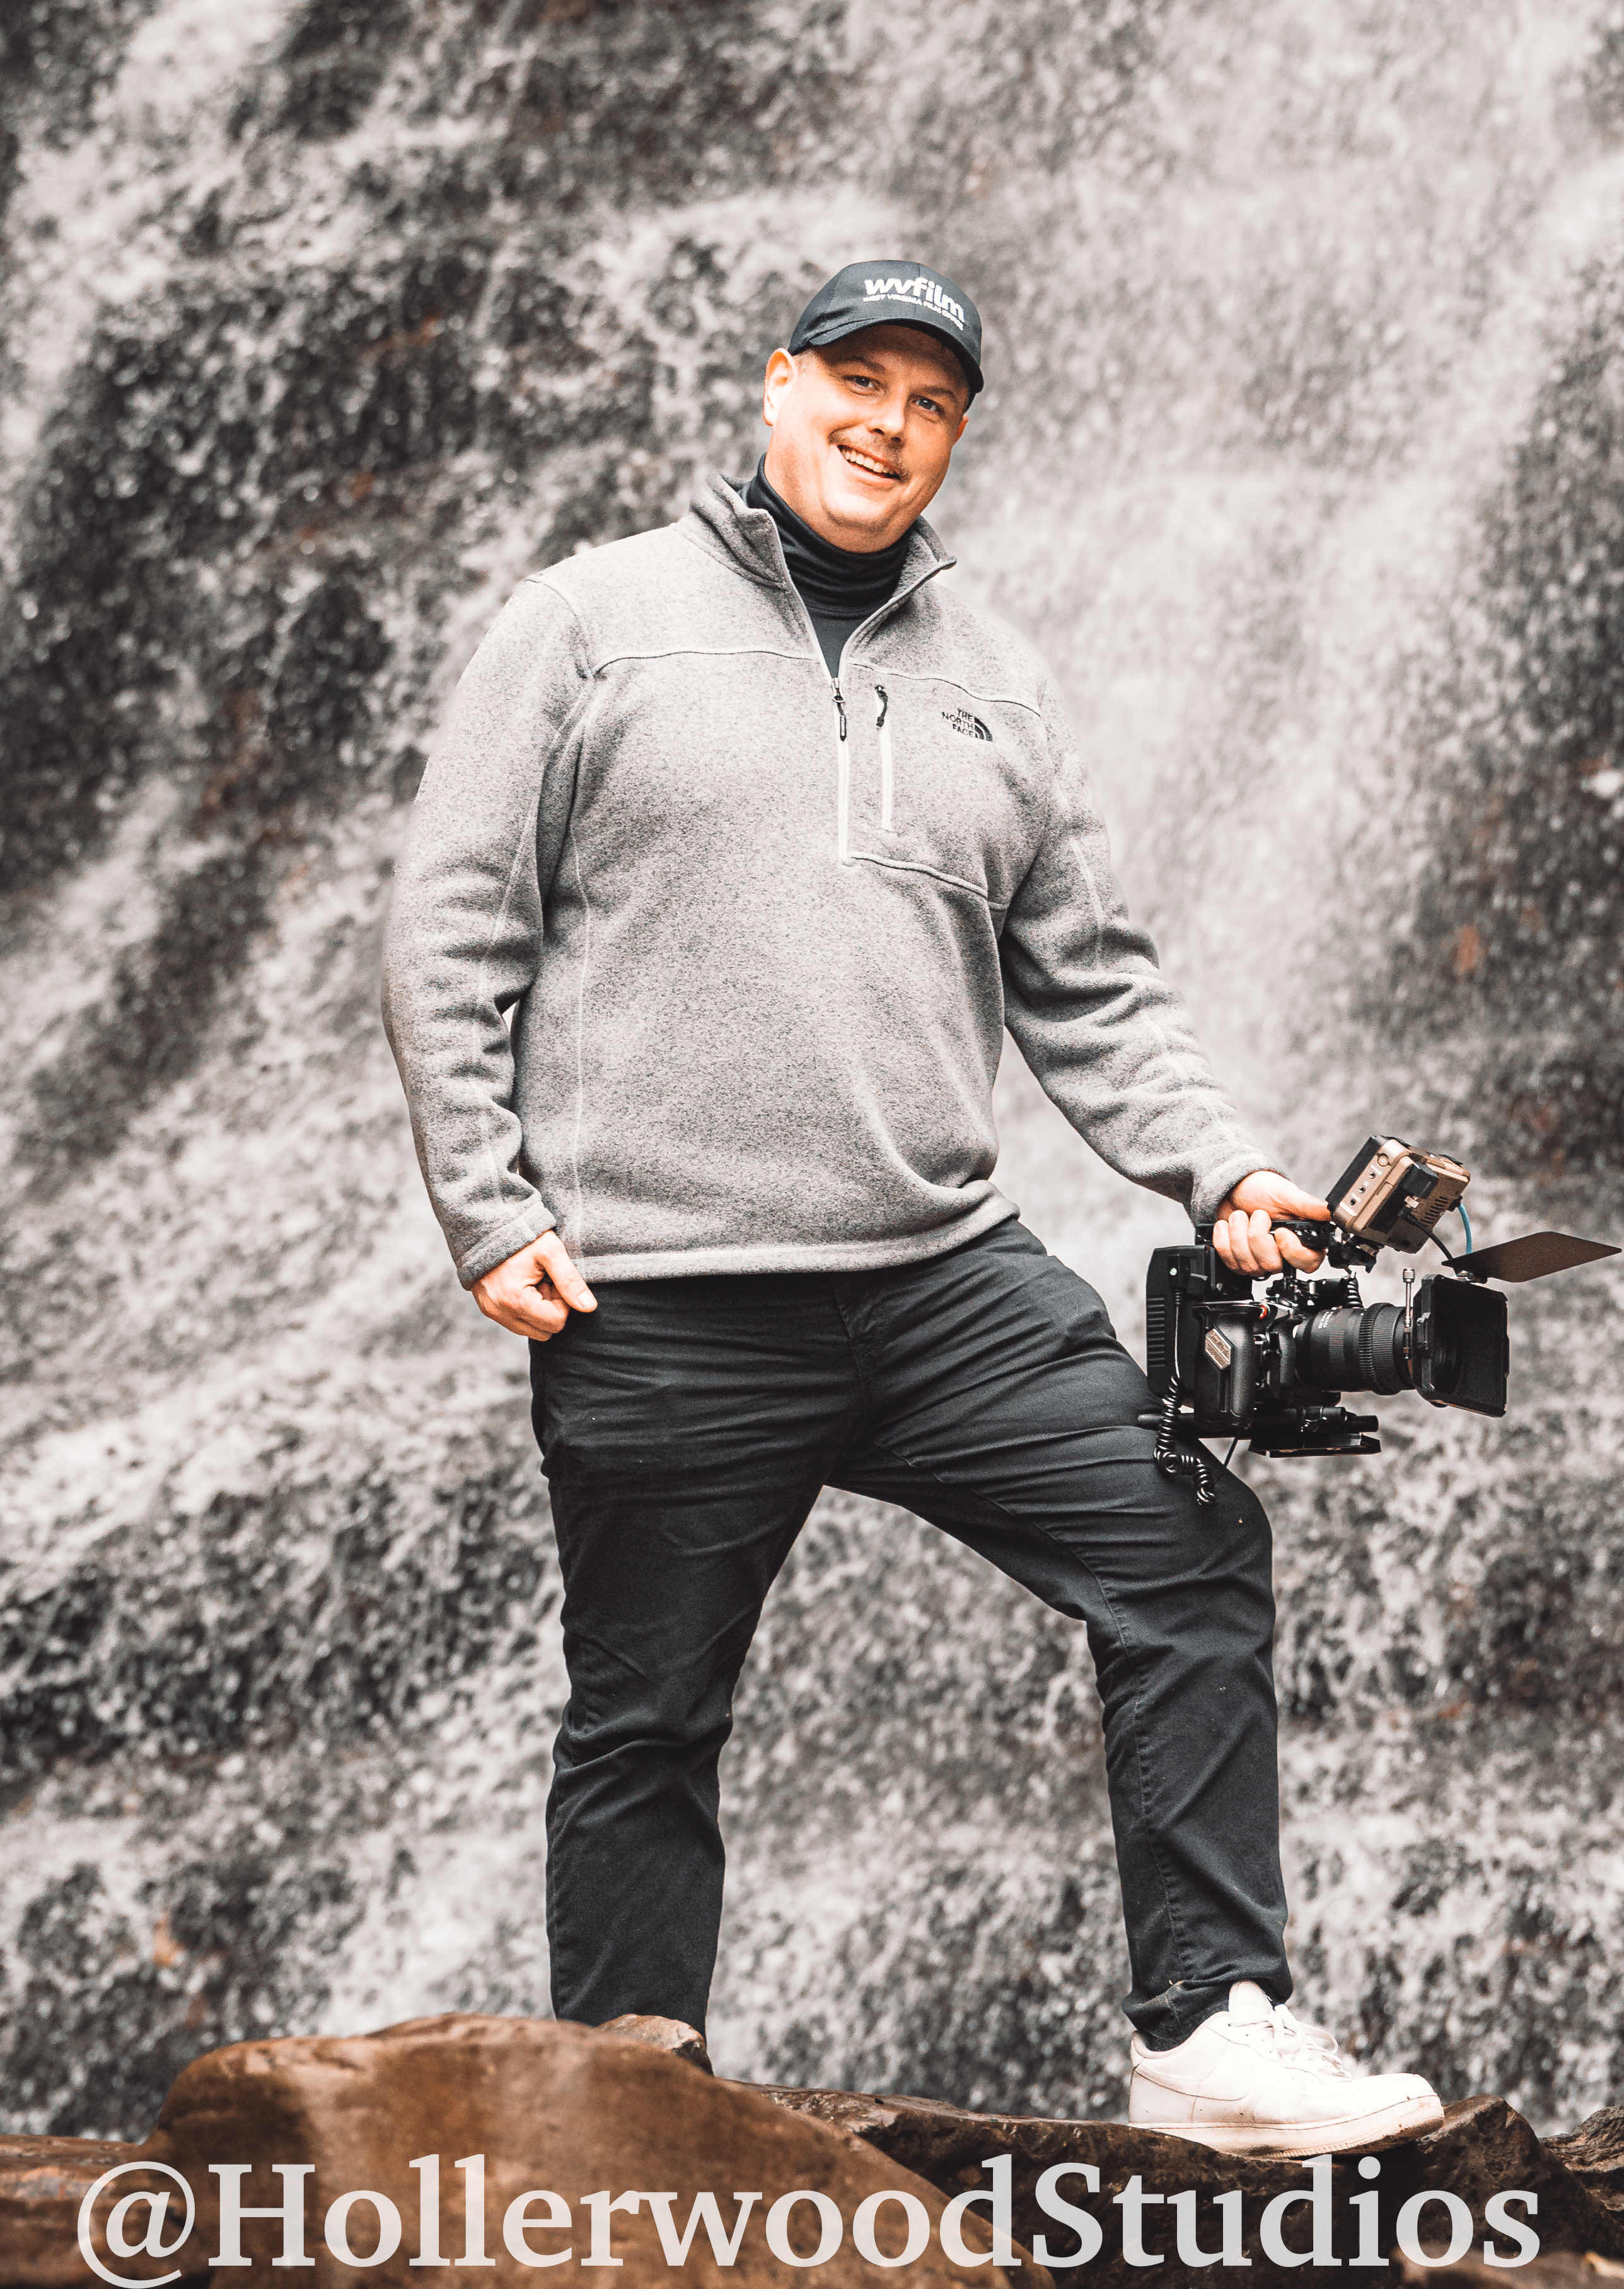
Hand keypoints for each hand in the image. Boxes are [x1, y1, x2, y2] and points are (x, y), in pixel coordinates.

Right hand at [472, 1231, 596, 1339]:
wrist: (488, 1225)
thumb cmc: (522, 1235)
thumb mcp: (551, 1252)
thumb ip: (570, 1281)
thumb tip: (589, 1308)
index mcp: (515, 1299)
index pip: (556, 1322)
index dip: (563, 1303)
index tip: (555, 1281)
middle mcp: (500, 1312)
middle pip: (545, 1331)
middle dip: (551, 1309)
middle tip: (546, 1282)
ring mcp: (492, 1312)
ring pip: (531, 1330)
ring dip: (539, 1311)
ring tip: (534, 1284)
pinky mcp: (488, 1310)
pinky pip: (516, 1323)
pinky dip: (525, 1310)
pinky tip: (523, 1286)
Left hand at [1212, 1171, 1329, 1276]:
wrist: (1234, 1189)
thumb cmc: (1262, 1190)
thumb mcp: (1287, 1195)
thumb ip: (1309, 1206)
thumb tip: (1332, 1212)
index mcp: (1302, 1240)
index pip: (1307, 1263)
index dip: (1292, 1252)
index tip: (1280, 1232)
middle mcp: (1282, 1255)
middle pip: (1272, 1265)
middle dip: (1257, 1236)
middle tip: (1256, 1215)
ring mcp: (1259, 1261)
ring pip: (1248, 1265)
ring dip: (1238, 1234)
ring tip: (1241, 1215)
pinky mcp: (1238, 1262)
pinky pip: (1229, 1261)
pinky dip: (1223, 1239)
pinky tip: (1228, 1226)